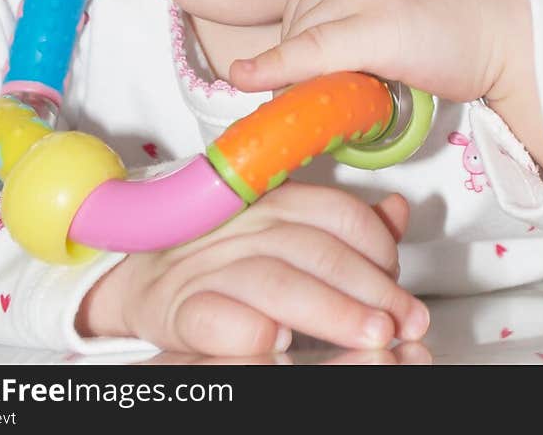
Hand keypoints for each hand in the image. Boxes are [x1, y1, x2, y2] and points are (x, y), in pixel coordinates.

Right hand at [76, 182, 428, 356]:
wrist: (143, 278)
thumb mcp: (285, 231)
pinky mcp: (176, 307)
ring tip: (369, 335)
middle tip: (399, 321)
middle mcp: (242, 225)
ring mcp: (207, 265)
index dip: (376, 247)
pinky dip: (248, 330)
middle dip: (366, 289)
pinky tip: (280, 343)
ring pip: (274, 281)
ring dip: (329, 310)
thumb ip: (343, 227)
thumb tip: (397, 211)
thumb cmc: (226, 256)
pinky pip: (212, 316)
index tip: (399, 282)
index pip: (334, 212)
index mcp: (272, 199)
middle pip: (313, 249)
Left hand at [228, 0, 527, 104]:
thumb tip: (293, 58)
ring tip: (385, 77)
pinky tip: (247, 80)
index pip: (301, 2)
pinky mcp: (373, 26)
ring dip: (326, 76)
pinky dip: (275, 70)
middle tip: (374, 75)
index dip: (307, 45)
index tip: (318, 69)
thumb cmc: (463, 16)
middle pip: (296, 23)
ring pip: (302, 45)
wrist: (517, 25)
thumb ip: (349, 8)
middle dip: (317, 61)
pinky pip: (308, 55)